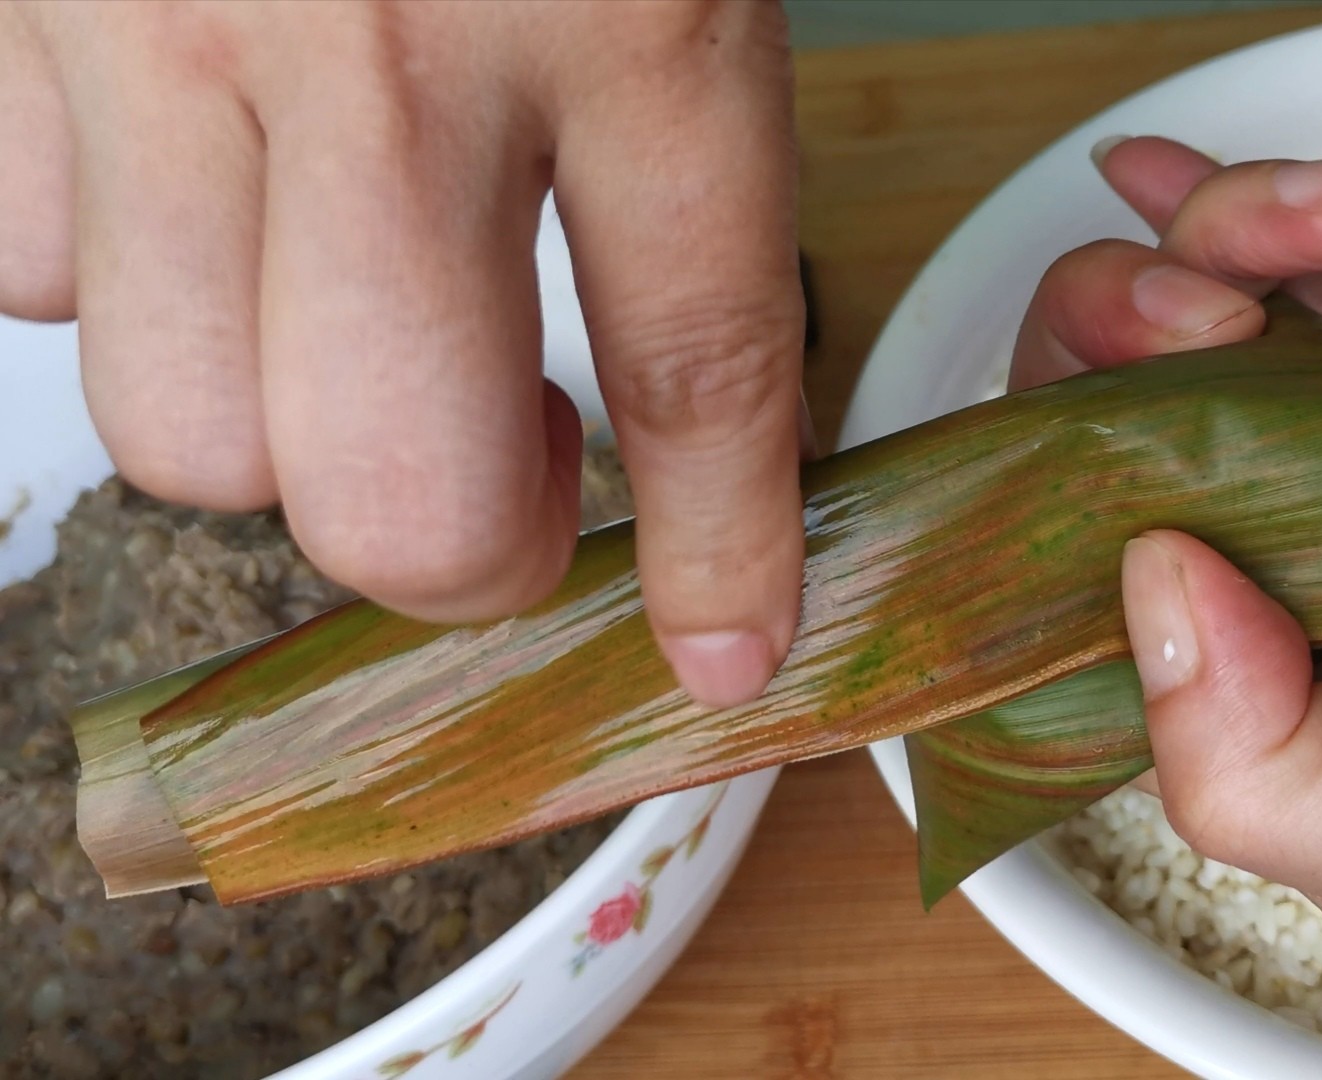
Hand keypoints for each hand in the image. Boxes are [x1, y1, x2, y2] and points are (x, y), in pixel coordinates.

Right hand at [0, 0, 807, 706]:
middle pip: (396, 498)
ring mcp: (160, 35)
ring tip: (353, 312)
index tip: (725, 642)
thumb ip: (669, 138)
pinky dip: (122, 289)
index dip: (716, 553)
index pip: (694, 373)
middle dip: (466, 544)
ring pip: (191, 438)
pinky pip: (37, 280)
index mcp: (620, 11)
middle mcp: (377, 50)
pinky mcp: (9, 22)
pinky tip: (206, 201)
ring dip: (286, 431)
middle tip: (515, 462)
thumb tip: (679, 394)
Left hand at [1012, 136, 1321, 1078]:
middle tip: (1206, 299)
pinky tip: (1219, 188)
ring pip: (1239, 376)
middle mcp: (1297, 640)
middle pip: (1135, 454)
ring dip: (1222, 265)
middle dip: (1128, 336)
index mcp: (1253, 754)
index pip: (1068, 598)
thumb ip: (1278, 759)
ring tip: (1293, 211)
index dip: (1047, 470)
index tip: (1107, 384)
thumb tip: (1144, 577)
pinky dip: (1292, 265)